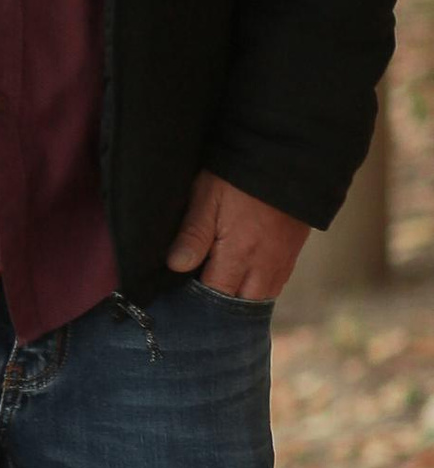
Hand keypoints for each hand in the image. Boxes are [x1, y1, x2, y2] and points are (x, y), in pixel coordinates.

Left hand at [166, 169, 308, 305]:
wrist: (288, 157)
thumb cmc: (240, 176)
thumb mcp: (207, 196)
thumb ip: (193, 234)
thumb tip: (176, 266)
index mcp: (239, 254)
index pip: (214, 296)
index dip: (195, 301)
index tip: (178, 299)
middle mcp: (264, 266)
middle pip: (240, 307)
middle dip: (218, 310)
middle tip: (195, 302)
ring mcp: (282, 262)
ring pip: (260, 300)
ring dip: (238, 301)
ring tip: (216, 295)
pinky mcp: (292, 254)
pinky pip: (274, 286)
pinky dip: (256, 290)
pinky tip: (241, 282)